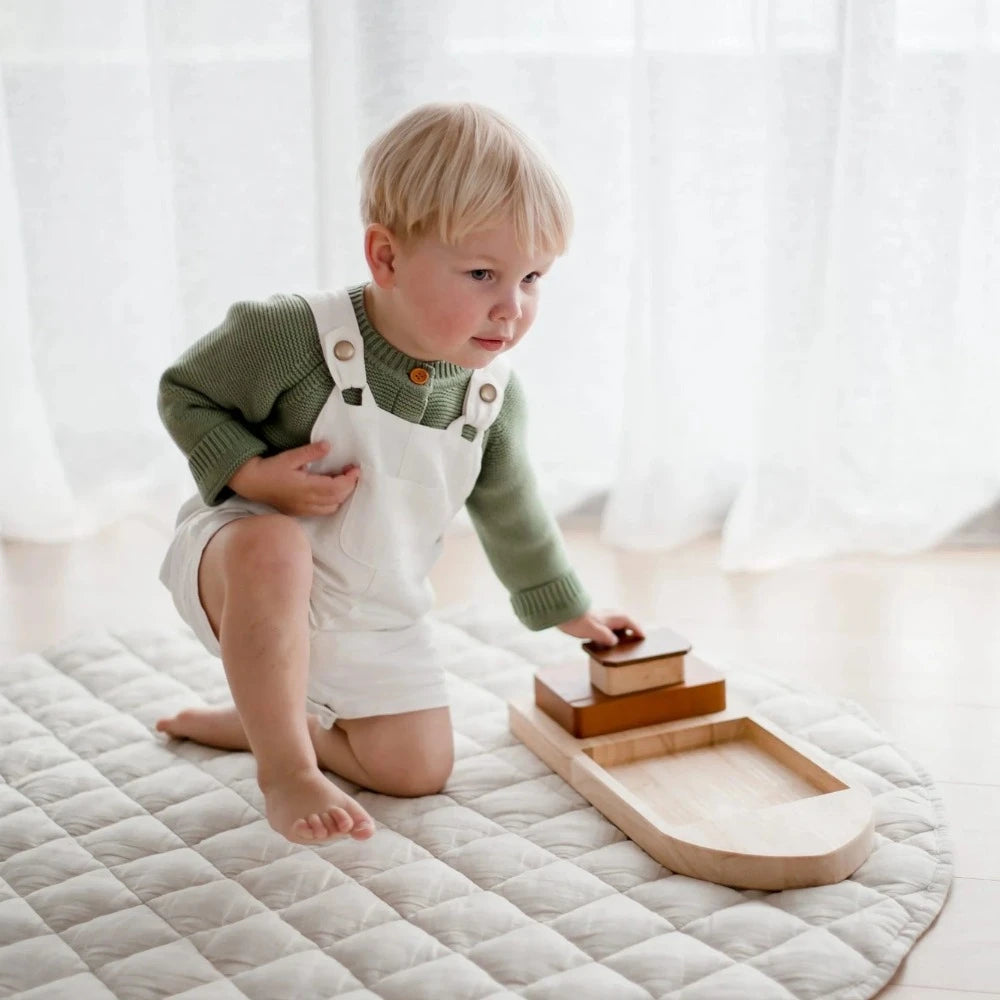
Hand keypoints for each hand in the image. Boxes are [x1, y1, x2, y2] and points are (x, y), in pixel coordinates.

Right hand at [228, 441, 359, 516]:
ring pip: (332, 507)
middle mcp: (307, 502)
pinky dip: (332, 502)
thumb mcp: (290, 456)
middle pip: (338, 499)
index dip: (350, 480)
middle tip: (352, 472)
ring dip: (342, 495)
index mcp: (306, 488)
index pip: (336, 488)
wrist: (252, 483)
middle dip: (349, 486)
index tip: (355, 469)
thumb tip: (329, 446)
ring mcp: (303, 509)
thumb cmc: (270, 468)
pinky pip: (323, 511)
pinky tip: (330, 490)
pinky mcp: (299, 512)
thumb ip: (311, 452)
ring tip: (343, 480)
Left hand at [557, 610, 644, 647]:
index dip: (639, 632)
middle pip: (627, 625)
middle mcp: (613, 617)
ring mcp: (605, 619)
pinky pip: (609, 630)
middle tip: (636, 644)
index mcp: (616, 617)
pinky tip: (606, 646)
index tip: (644, 639)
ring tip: (622, 648)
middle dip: (631, 633)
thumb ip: (607, 638)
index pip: (633, 624)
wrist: (564, 613)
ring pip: (618, 628)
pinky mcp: (596, 623)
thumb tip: (614, 643)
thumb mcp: (595, 632)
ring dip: (620, 636)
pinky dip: (611, 637)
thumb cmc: (580, 622)